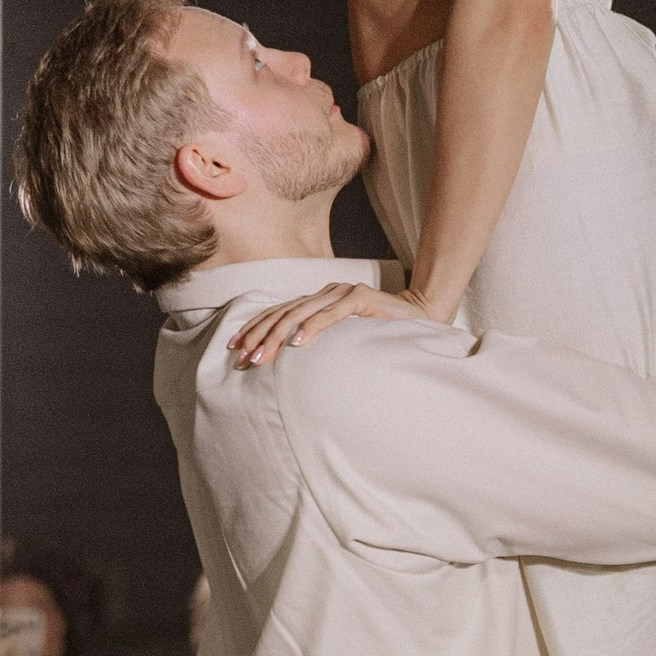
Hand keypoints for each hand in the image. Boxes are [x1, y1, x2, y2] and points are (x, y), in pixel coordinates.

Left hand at [229, 281, 432, 369]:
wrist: (422, 318)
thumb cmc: (380, 335)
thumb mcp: (343, 340)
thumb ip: (319, 341)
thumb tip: (286, 362)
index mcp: (318, 301)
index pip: (278, 313)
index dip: (253, 328)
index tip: (233, 348)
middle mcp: (326, 293)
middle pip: (283, 313)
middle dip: (258, 336)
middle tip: (242, 359)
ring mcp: (342, 293)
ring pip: (301, 313)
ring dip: (278, 336)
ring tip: (260, 355)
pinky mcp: (361, 298)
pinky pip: (332, 313)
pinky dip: (313, 327)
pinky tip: (297, 343)